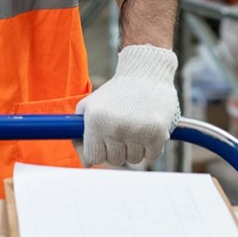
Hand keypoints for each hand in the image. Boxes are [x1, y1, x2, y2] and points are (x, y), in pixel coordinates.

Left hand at [75, 44, 179, 166]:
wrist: (145, 72)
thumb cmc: (115, 93)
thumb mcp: (89, 107)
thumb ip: (80, 136)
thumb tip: (86, 164)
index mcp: (95, 120)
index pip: (94, 157)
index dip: (101, 149)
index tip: (106, 139)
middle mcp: (114, 127)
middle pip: (115, 161)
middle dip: (118, 148)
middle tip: (123, 128)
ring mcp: (137, 130)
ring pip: (134, 160)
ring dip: (135, 147)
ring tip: (136, 125)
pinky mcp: (157, 132)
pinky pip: (152, 155)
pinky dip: (152, 146)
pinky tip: (148, 127)